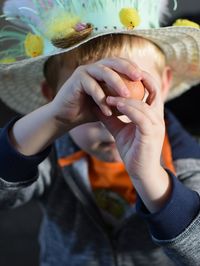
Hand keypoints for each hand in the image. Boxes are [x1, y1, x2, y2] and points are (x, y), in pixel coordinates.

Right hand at [51, 57, 142, 129]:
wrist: (66, 117)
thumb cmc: (89, 110)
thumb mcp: (110, 105)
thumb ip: (122, 100)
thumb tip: (143, 101)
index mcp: (103, 70)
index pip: (121, 64)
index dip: (134, 68)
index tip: (146, 79)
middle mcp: (94, 67)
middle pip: (114, 61)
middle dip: (128, 68)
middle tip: (139, 78)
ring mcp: (84, 71)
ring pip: (103, 71)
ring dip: (116, 83)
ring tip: (126, 96)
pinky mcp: (75, 79)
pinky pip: (91, 86)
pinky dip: (101, 99)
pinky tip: (108, 111)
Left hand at [98, 70, 170, 211]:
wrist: (140, 172)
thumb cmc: (133, 151)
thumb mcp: (119, 130)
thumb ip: (111, 118)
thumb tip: (97, 106)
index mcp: (152, 115)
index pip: (151, 91)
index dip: (141, 79)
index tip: (122, 73)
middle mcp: (157, 117)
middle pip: (154, 90)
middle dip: (140, 78)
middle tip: (121, 73)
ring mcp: (156, 126)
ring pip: (143, 104)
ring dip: (125, 97)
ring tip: (109, 94)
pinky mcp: (151, 134)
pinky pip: (140, 117)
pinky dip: (128, 109)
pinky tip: (115, 104)